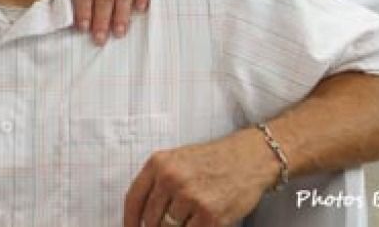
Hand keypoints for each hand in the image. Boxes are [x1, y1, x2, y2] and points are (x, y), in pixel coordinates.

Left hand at [123, 131, 276, 226]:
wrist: (249, 158)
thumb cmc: (212, 160)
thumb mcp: (177, 160)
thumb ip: (157, 183)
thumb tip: (141, 216)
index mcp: (159, 163)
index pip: (133, 199)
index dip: (129, 221)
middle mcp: (172, 179)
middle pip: (151, 220)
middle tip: (169, 223)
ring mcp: (191, 197)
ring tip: (190, 216)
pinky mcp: (210, 215)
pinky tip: (201, 221)